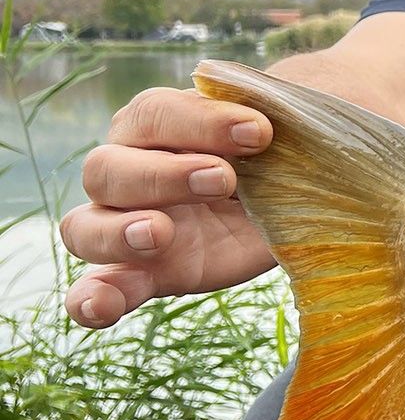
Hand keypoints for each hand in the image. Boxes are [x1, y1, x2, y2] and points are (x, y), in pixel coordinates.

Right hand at [60, 87, 277, 328]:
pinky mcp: (147, 274)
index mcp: (160, 123)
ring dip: (118, 231)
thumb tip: (269, 125)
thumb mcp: (288, 130)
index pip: (156, 114)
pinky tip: (100, 306)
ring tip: (160, 233)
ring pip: (85, 227)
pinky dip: (92, 299)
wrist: (305, 197)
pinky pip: (99, 289)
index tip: (260, 132)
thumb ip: (273, 121)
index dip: (201, 121)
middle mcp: (130, 170)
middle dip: (164, 174)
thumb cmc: (289, 151)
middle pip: (106, 168)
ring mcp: (129, 226)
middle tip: (223, 179)